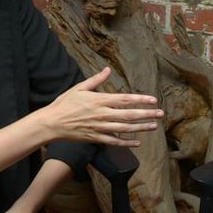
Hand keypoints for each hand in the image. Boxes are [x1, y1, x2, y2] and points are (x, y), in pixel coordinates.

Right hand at [43, 67, 163, 146]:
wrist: (52, 123)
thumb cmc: (65, 104)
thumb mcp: (79, 88)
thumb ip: (96, 80)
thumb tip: (107, 70)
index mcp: (99, 100)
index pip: (124, 99)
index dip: (140, 100)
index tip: (153, 100)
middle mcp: (102, 114)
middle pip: (129, 114)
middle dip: (146, 114)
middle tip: (161, 114)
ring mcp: (100, 127)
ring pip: (125, 128)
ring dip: (141, 127)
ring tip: (154, 126)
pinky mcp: (96, 138)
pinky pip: (114, 141)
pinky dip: (126, 142)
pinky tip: (137, 142)